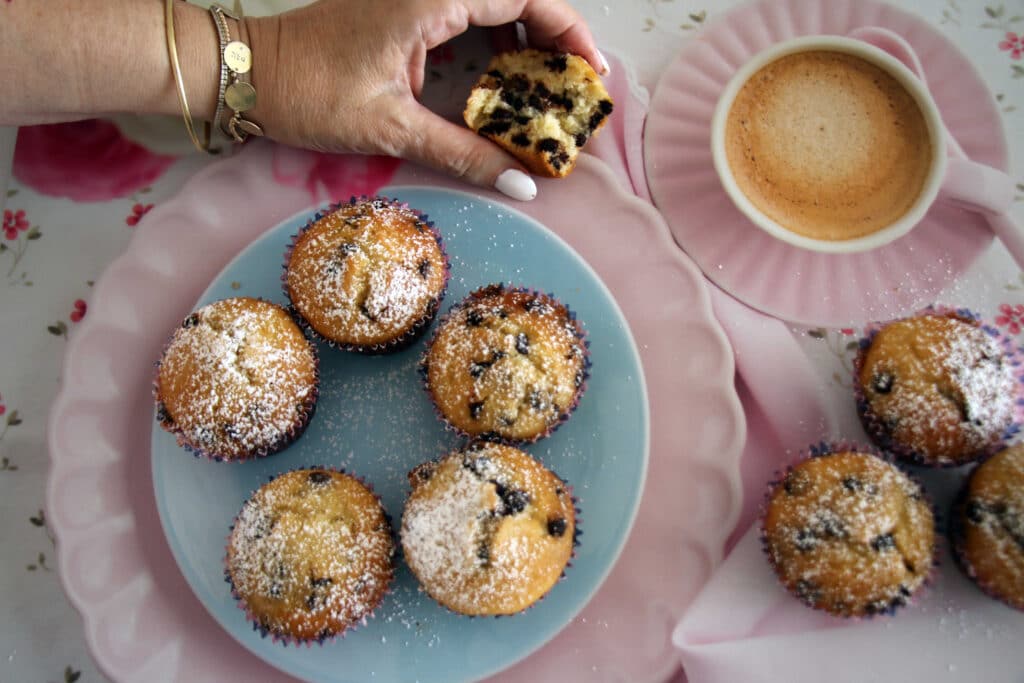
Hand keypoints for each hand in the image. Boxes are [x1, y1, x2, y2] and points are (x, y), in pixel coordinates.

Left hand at [246, 0, 606, 199]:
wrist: (248, 73)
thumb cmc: (307, 92)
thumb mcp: (389, 126)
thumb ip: (462, 153)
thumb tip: (523, 185)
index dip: (568, 31)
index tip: (590, 73)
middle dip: (555, 35)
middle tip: (576, 86)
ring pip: (493, 2)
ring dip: (527, 37)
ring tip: (548, 87)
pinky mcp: (404, 8)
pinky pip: (466, 12)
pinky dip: (495, 38)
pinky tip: (503, 77)